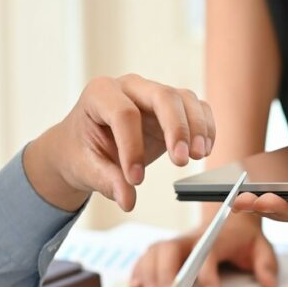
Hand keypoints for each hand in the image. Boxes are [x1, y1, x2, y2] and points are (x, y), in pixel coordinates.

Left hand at [23, 74, 215, 212]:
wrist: (85, 145)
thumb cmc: (82, 150)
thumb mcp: (85, 167)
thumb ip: (106, 181)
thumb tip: (127, 199)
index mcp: (100, 94)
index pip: (124, 113)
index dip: (132, 147)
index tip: (135, 179)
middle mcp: (130, 87)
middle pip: (162, 96)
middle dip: (177, 128)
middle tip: (181, 161)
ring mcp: (152, 94)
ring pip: (184, 99)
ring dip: (197, 127)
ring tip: (198, 156)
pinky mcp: (171, 108)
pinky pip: (196, 108)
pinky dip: (205, 127)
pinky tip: (204, 150)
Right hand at [128, 212, 277, 286]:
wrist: (230, 214)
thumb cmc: (243, 236)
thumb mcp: (261, 246)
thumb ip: (266, 264)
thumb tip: (269, 284)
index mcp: (215, 236)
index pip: (208, 255)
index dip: (210, 277)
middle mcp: (191, 237)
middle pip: (171, 249)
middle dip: (166, 273)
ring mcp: (176, 242)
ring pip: (155, 251)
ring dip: (149, 273)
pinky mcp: (165, 248)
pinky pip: (146, 255)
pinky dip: (138, 270)